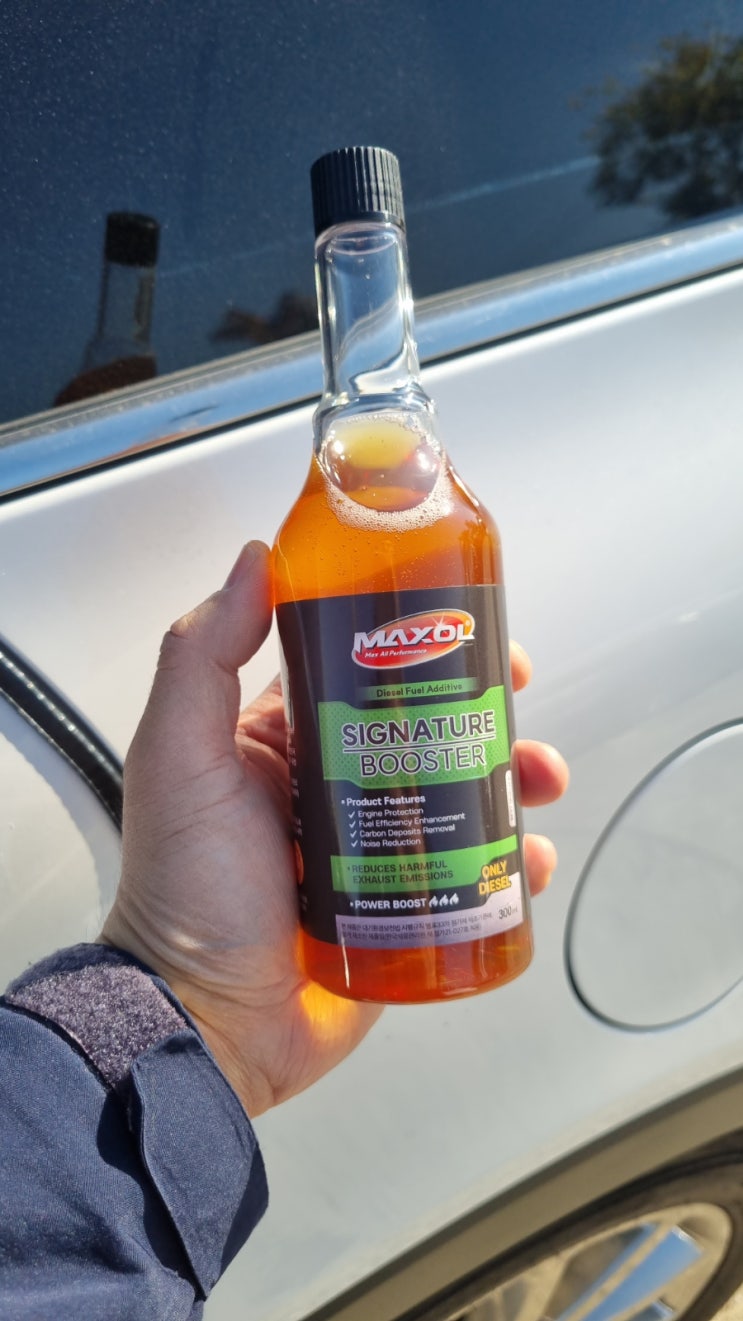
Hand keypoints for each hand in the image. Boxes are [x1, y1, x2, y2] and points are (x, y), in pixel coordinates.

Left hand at [102, 543, 568, 1116]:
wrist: (204, 1023)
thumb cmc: (184, 891)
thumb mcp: (179, 757)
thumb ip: (202, 655)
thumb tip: (256, 561)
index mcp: (283, 740)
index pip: (361, 666)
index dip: (419, 638)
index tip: (467, 623)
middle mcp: (332, 784)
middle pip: (426, 725)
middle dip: (482, 707)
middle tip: (519, 702)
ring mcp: (372, 847)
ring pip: (460, 793)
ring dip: (512, 778)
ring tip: (540, 783)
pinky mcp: (402, 906)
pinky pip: (469, 872)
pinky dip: (508, 861)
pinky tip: (525, 860)